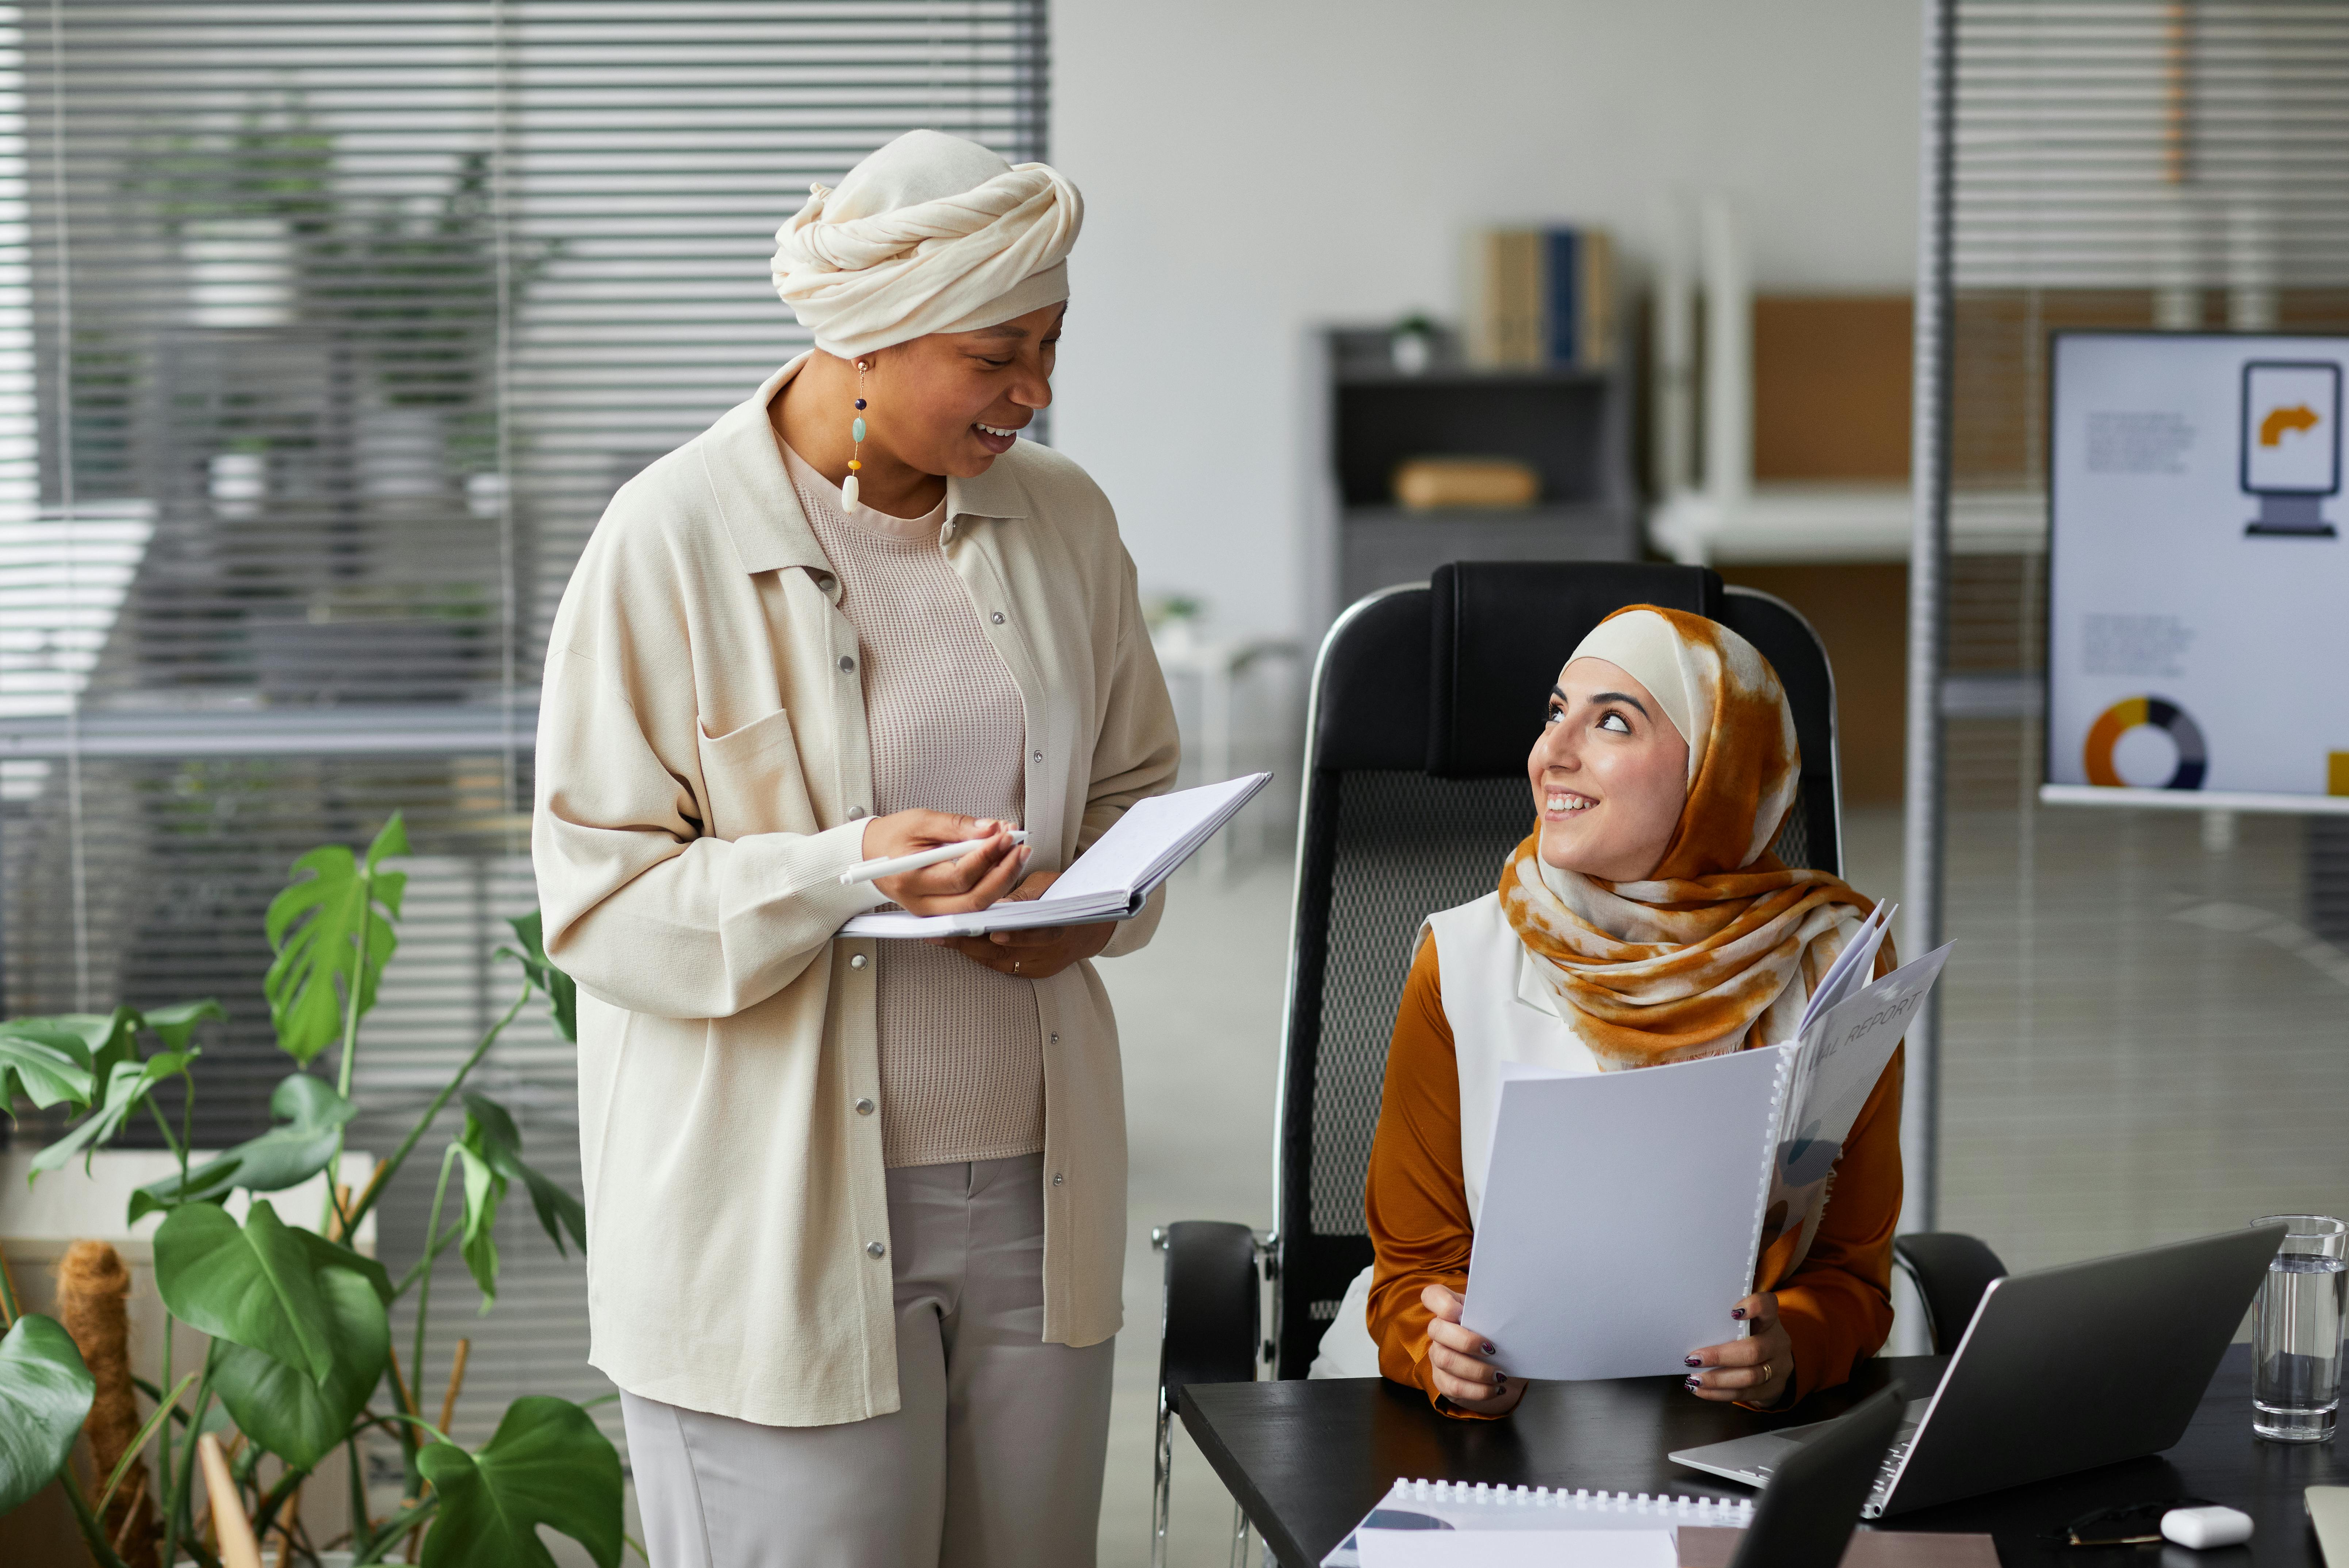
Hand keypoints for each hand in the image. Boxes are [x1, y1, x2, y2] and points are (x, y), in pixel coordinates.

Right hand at [861, 810, 1029, 915]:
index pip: (959, 876)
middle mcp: (920, 902)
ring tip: (1015, 854)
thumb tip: (991, 830)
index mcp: (910, 878)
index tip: (1005, 835)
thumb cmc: (892, 836)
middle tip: (1019, 848)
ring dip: (1003, 880)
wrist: (871, 854)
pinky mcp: (940, 912)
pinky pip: (972, 905)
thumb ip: (957, 826)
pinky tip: (1002, 867)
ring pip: (977, 906)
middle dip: (1004, 873)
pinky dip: (992, 887)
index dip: (987, 856)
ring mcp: (931, 912)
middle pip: (974, 899)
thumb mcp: (921, 820)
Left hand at [934, 870, 1116, 980]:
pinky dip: (980, 956)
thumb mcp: (1048, 885)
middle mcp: (1049, 953)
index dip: (1014, 935)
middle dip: (972, 942)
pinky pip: (1001, 967)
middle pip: (1007, 952)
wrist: (1089, 927)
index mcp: (1059, 928)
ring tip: (942, 938)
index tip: (990, 931)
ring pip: (998, 962)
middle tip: (943, 933)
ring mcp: (1040, 966)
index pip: (1036, 935)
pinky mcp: (1032, 973)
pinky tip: (961, 945)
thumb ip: (1024, 894)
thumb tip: (997, 900)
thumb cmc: (1066, 898)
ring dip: (970, 950)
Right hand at [1421, 1283, 1524, 1414]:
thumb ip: (1496, 1316)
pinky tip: (1495, 1389)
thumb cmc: (1498, 1337)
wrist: (1501, 1368)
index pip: (1432, 1296)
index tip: (1461, 1312)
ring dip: (1477, 1370)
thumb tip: (1512, 1318)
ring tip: (1500, 1375)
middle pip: (1437, 1330)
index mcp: (1451, 1309)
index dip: (1442, 1303)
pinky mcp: (1442, 1380)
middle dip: (1466, 1341)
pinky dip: (1478, 1390)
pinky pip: (1454, 1387)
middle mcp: (1438, 1331)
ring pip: (1446, 1360)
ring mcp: (1437, 1355)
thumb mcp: (1497, 1323)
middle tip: (1493, 1350)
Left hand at [1684, 1292, 1792, 1406]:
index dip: (1754, 1307)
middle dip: (1719, 1356)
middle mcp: (1778, 1342)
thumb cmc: (1749, 1337)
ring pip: (1750, 1377)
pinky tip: (1702, 1390)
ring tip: (1695, 1379)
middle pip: (1753, 1351)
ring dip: (1717, 1379)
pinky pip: (1745, 1394)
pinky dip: (1719, 1393)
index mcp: (1769, 1320)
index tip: (1732, 1312)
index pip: (1767, 1306)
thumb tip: (1689, 1325)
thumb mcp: (1745, 1324)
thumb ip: (1726, 1321)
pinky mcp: (1773, 1388)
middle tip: (1693, 1359)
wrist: (1773, 1365)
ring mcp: (1779, 1368)